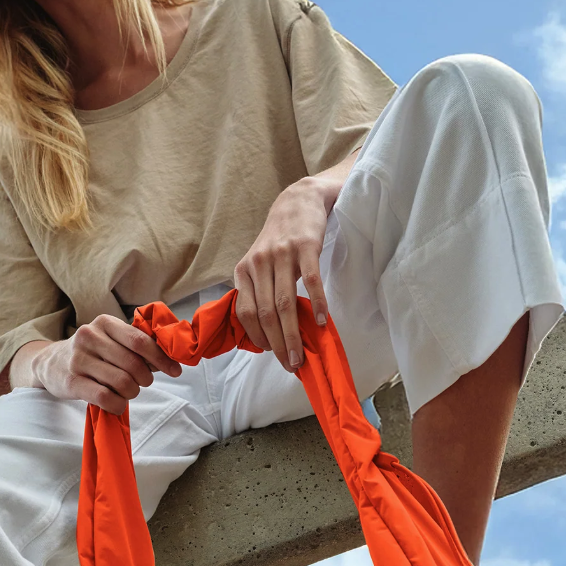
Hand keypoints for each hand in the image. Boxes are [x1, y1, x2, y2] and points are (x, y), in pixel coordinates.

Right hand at [14, 314, 181, 413]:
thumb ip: (136, 346)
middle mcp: (89, 337)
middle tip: (141, 384)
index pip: (140, 341)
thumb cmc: (91, 353)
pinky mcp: (72, 381)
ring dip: (132, 393)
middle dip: (145, 379)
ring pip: (122, 382)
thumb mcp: (110, 340)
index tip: (175, 371)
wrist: (50, 364)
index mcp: (105, 323)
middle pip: (134, 364)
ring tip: (127, 392)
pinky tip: (117, 403)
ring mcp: (78, 359)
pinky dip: (118, 404)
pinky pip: (105, 397)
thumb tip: (169, 359)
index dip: (162, 358)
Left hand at [233, 176, 330, 374]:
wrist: (298, 200)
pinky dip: (316, 303)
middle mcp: (258, 263)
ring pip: (284, 302)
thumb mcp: (259, 263)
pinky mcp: (304, 246)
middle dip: (277, 344)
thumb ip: (258, 291)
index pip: (245, 312)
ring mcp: (281, 254)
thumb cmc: (279, 239)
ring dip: (293, 333)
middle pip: (265, 313)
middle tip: (290, 365)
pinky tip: (322, 321)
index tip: (272, 355)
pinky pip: (310, 280)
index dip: (258, 338)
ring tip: (302, 354)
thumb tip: (266, 331)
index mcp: (244, 271)